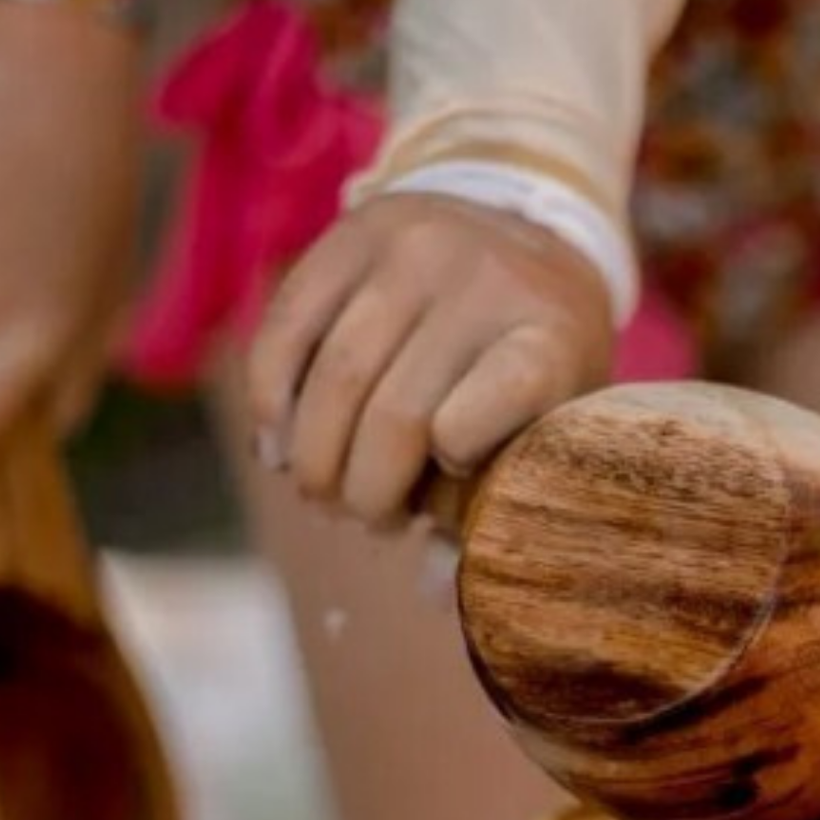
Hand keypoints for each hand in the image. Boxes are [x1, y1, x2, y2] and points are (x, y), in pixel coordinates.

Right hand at [247, 193, 614, 526]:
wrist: (527, 237)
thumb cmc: (537, 365)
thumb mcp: (549, 424)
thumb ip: (496, 501)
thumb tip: (430, 589)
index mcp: (548, 338)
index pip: (505, 396)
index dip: (457, 457)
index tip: (440, 491)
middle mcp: (484, 282)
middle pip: (396, 414)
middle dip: (363, 491)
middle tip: (362, 519)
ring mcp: (415, 247)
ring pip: (335, 377)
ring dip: (312, 457)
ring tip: (320, 492)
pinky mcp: (353, 231)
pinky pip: (288, 328)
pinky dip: (270, 400)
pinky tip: (275, 444)